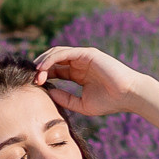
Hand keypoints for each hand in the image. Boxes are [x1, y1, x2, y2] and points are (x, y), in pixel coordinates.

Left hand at [34, 43, 151, 122]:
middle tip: (30, 79)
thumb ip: (65, 99)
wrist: (128, 96)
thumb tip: (48, 92)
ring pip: (56, 54)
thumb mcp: (81, 104)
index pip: (54, 71)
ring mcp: (83, 57)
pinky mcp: (87, 53)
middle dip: (39, 68)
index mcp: (77, 74)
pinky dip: (51, 59)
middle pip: (52, 60)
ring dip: (43, 63)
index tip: (31, 86)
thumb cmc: (109, 102)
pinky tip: (43, 69)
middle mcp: (79, 63)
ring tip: (35, 75)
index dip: (42, 76)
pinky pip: (64, 53)